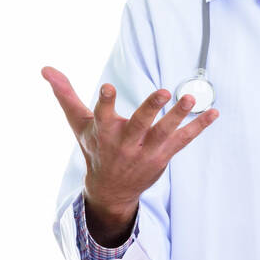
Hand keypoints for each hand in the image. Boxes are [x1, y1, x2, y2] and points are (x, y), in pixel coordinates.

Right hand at [41, 66, 218, 217]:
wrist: (110, 190)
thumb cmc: (94, 149)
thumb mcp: (78, 124)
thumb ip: (65, 94)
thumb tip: (45, 68)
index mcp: (103, 133)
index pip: (102, 115)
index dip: (105, 102)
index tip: (108, 86)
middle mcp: (125, 144)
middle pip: (139, 124)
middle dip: (150, 108)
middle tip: (164, 91)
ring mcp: (146, 152)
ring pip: (164, 133)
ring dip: (179, 116)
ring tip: (191, 99)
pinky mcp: (163, 157)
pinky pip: (183, 141)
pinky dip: (199, 127)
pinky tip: (214, 112)